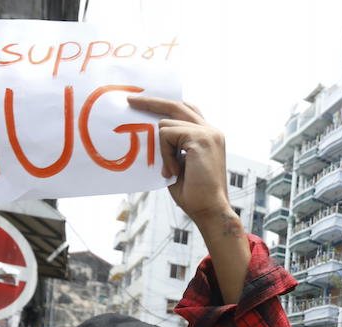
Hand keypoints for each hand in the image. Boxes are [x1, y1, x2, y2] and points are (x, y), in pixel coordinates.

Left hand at [126, 96, 232, 224]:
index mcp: (209, 136)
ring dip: (162, 149)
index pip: (187, 111)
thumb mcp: (179, 165)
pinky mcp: (200, 138)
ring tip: (171, 172)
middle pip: (177, 105)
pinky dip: (165, 155)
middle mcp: (212, 131)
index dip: (166, 106)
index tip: (146, 103)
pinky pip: (167, 135)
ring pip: (167, 123)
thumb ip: (172, 148)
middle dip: (152, 101)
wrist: (210, 210)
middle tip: (130, 100)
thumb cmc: (195, 195)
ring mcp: (208, 133)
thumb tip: (152, 135)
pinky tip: (173, 171)